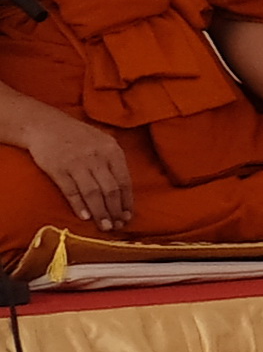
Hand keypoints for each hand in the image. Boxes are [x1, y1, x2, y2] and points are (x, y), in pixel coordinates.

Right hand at [6, 93, 135, 232]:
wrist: (45, 125)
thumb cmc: (78, 136)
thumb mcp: (102, 142)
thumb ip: (114, 163)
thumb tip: (124, 192)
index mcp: (112, 150)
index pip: (124, 181)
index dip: (127, 201)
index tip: (128, 216)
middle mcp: (96, 157)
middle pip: (110, 189)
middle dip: (115, 211)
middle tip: (117, 226)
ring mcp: (76, 163)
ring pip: (92, 193)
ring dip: (100, 212)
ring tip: (105, 226)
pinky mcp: (57, 168)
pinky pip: (70, 190)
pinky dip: (78, 205)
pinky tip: (84, 217)